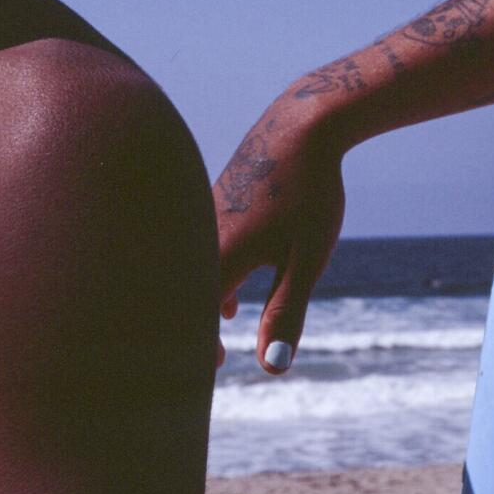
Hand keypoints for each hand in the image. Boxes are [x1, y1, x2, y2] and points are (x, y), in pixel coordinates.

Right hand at [212, 102, 346, 374]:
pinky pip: (199, 248)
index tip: (214, 369)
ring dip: (203, 302)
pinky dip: (209, 278)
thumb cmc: (309, 194)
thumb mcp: (306, 261)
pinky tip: (232, 296)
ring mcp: (205, 214)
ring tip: (220, 332)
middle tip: (211, 359)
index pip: (196, 315)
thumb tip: (271, 368)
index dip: (200, 347)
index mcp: (220, 254)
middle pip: (184, 291)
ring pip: (190, 267)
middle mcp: (202, 234)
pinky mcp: (214, 201)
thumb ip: (285, 314)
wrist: (303, 124)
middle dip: (194, 327)